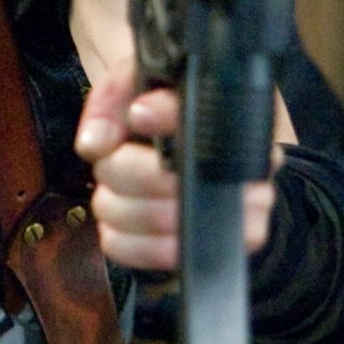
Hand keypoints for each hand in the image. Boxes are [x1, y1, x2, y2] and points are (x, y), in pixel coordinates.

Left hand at [73, 58, 275, 272]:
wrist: (195, 167)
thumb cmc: (162, 123)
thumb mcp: (137, 88)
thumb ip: (111, 102)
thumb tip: (96, 143)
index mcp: (234, 119)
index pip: (203, 116)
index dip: (162, 116)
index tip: (137, 114)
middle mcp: (247, 168)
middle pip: (165, 179)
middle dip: (118, 170)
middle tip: (111, 160)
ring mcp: (242, 215)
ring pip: (157, 221)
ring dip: (115, 206)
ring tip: (114, 190)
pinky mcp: (221, 250)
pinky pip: (155, 255)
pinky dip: (123, 240)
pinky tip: (125, 220)